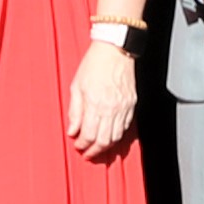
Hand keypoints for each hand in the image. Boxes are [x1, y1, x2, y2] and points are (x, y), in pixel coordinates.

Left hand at [65, 38, 138, 156]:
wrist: (115, 50)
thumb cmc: (94, 64)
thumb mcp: (76, 86)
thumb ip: (74, 111)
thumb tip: (72, 130)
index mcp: (95, 104)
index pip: (89, 135)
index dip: (82, 144)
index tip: (78, 145)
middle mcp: (110, 108)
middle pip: (104, 141)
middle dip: (94, 151)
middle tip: (88, 154)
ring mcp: (123, 107)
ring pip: (116, 137)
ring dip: (106, 146)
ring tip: (98, 147)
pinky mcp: (132, 104)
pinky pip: (125, 126)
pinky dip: (117, 134)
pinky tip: (110, 135)